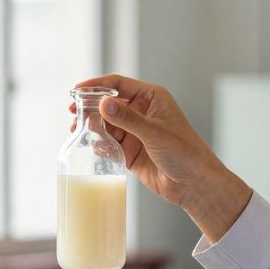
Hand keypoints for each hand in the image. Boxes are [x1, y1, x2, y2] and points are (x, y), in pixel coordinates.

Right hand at [69, 74, 252, 241]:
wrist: (195, 184)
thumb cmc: (185, 153)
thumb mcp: (154, 133)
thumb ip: (127, 119)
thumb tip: (103, 104)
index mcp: (152, 98)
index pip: (118, 84)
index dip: (96, 85)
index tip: (77, 90)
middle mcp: (142, 112)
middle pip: (109, 104)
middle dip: (91, 108)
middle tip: (74, 115)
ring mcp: (135, 132)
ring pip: (107, 125)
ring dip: (93, 128)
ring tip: (79, 132)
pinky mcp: (131, 152)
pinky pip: (110, 144)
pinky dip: (100, 145)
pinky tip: (96, 148)